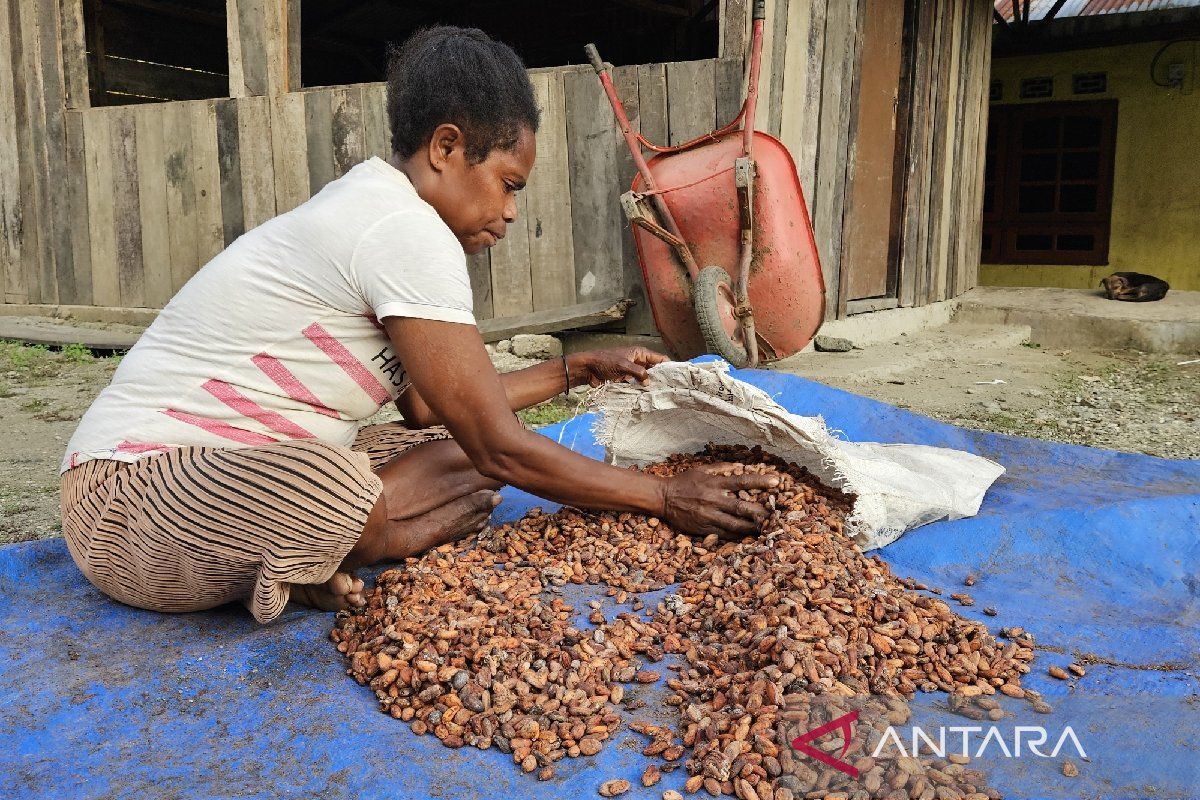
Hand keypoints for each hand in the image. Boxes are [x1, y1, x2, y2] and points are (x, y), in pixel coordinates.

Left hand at [569, 347, 668, 387]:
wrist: (588, 369)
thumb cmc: (605, 362)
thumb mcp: (624, 366)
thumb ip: (638, 373)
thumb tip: (649, 382)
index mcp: (640, 353)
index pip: (660, 359)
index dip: (669, 366)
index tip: (677, 377)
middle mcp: (638, 361)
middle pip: (655, 369)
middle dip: (661, 377)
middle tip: (671, 389)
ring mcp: (632, 371)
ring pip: (647, 378)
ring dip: (651, 385)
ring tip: (662, 394)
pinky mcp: (626, 379)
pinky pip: (638, 384)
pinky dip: (642, 389)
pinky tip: (648, 396)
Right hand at [659, 464, 777, 538]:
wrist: (663, 498)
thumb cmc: (683, 482)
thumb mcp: (701, 470)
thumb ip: (721, 467)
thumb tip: (739, 465)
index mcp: (714, 483)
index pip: (742, 481)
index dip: (760, 481)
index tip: (777, 481)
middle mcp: (713, 499)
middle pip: (742, 507)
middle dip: (762, 511)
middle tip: (778, 514)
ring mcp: (709, 516)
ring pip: (736, 524)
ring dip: (753, 527)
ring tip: (768, 529)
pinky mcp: (704, 528)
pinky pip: (725, 535)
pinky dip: (738, 537)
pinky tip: (750, 537)